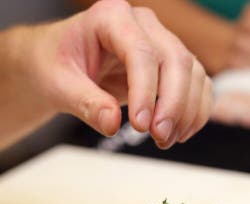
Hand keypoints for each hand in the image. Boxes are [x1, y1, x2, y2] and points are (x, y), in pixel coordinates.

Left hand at [30, 0, 211, 147]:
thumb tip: (111, 123)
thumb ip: (85, 103)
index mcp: (111, 16)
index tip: (140, 125)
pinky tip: (180, 133)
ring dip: (186, 111)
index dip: (145, 90)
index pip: (141, 52)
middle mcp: (142, 23)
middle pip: (175, 60)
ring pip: (191, 72)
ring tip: (164, 140)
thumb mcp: (58, 85)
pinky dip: (194, 111)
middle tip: (159, 137)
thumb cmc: (53, 65)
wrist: (56, 63)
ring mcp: (160, 40)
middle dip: (172, 104)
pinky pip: (195, 83)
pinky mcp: (169, 62)